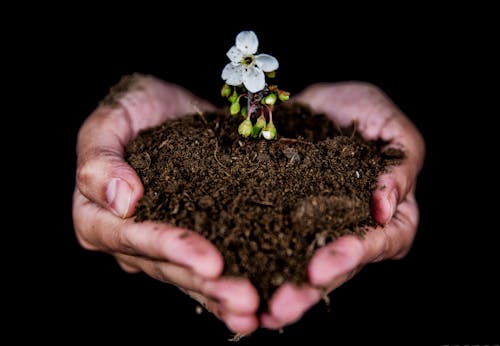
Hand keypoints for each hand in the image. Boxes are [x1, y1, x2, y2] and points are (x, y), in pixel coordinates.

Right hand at [73, 74, 259, 333]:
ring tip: (255, 311)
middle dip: (205, 284)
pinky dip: (229, 286)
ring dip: (221, 296)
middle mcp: (128, 240)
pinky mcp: (192, 239)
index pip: (133, 237)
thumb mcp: (111, 119)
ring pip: (188, 277)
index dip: (172, 249)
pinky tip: (258, 307)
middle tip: (245, 299)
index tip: (211, 260)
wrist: (168, 108)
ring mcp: (160, 245)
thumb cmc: (134, 108)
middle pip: (166, 267)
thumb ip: (100, 157)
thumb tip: (121, 202)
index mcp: (98, 215)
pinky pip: (207, 269)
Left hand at [260, 82, 425, 328]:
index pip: (382, 242)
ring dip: (283, 289)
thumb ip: (400, 162)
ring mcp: (320, 229)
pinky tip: (240, 283)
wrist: (317, 104)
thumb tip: (387, 205)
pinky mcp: (288, 221)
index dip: (354, 255)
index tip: (322, 266)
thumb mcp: (390, 125)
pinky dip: (260, 266)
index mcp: (391, 213)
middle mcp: (355, 229)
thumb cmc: (363, 111)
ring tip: (259, 309)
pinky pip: (275, 246)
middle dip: (310, 289)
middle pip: (341, 267)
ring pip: (306, 266)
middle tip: (283, 305)